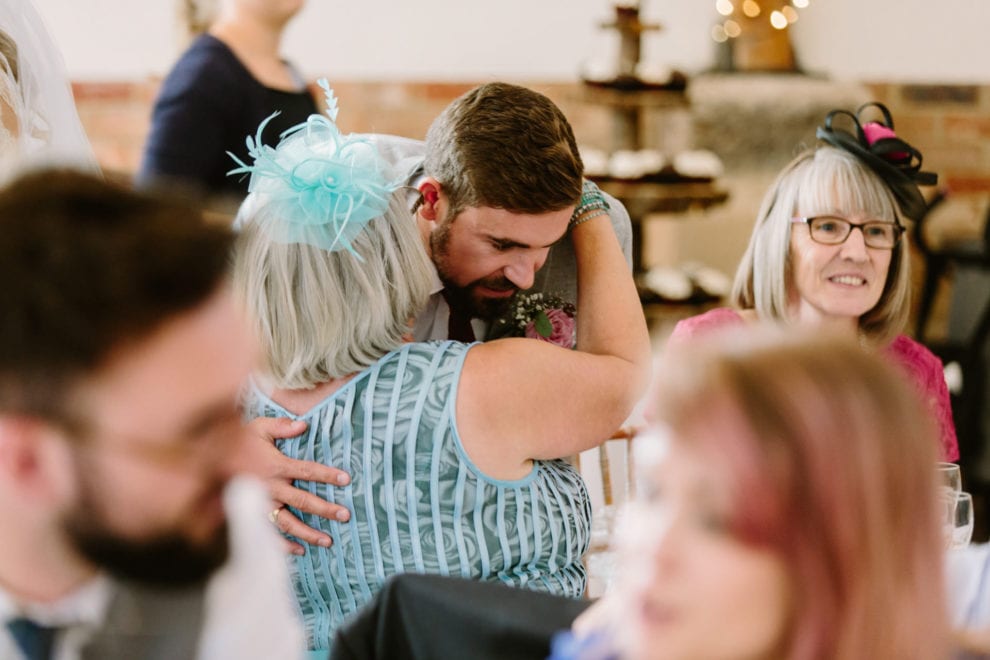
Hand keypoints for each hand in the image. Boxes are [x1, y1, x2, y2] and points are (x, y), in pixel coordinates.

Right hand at [247, 416, 351, 554]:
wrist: (210, 458)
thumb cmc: (239, 441)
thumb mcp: (258, 427)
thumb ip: (281, 426)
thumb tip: (304, 425)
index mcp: (276, 466)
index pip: (308, 471)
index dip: (328, 475)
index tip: (346, 479)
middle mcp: (271, 488)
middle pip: (303, 501)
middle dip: (326, 509)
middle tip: (345, 516)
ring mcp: (262, 504)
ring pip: (288, 523)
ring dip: (308, 533)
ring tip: (327, 541)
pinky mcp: (253, 515)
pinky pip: (269, 533)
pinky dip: (283, 545)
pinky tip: (300, 551)